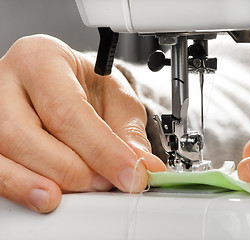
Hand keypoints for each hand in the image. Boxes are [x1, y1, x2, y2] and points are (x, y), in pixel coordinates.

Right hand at [0, 35, 165, 212]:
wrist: (71, 83)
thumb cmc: (90, 86)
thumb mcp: (118, 99)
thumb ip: (128, 133)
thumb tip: (145, 167)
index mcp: (42, 59)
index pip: (65, 110)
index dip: (100, 149)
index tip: (131, 174)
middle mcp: (6, 80)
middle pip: (24, 134)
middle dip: (71, 169)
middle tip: (105, 183)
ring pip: (3, 156)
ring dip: (44, 182)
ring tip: (81, 190)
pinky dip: (22, 187)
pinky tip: (47, 196)